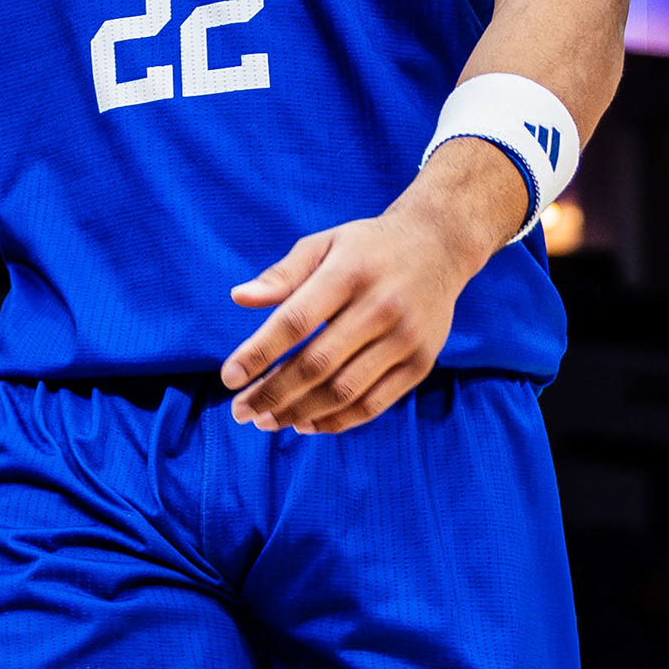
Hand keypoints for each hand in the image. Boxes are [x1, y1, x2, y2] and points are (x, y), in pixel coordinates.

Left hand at [218, 159, 503, 433]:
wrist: (440, 246)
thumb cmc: (368, 248)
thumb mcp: (324, 244)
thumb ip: (282, 274)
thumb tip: (238, 298)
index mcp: (349, 273)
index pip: (295, 321)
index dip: (259, 353)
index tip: (229, 379)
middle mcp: (381, 307)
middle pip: (317, 364)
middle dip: (272, 394)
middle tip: (241, 411)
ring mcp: (405, 339)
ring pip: (344, 391)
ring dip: (299, 413)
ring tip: (266, 421)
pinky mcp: (421, 363)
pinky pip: (374, 404)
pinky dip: (337, 421)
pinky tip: (306, 424)